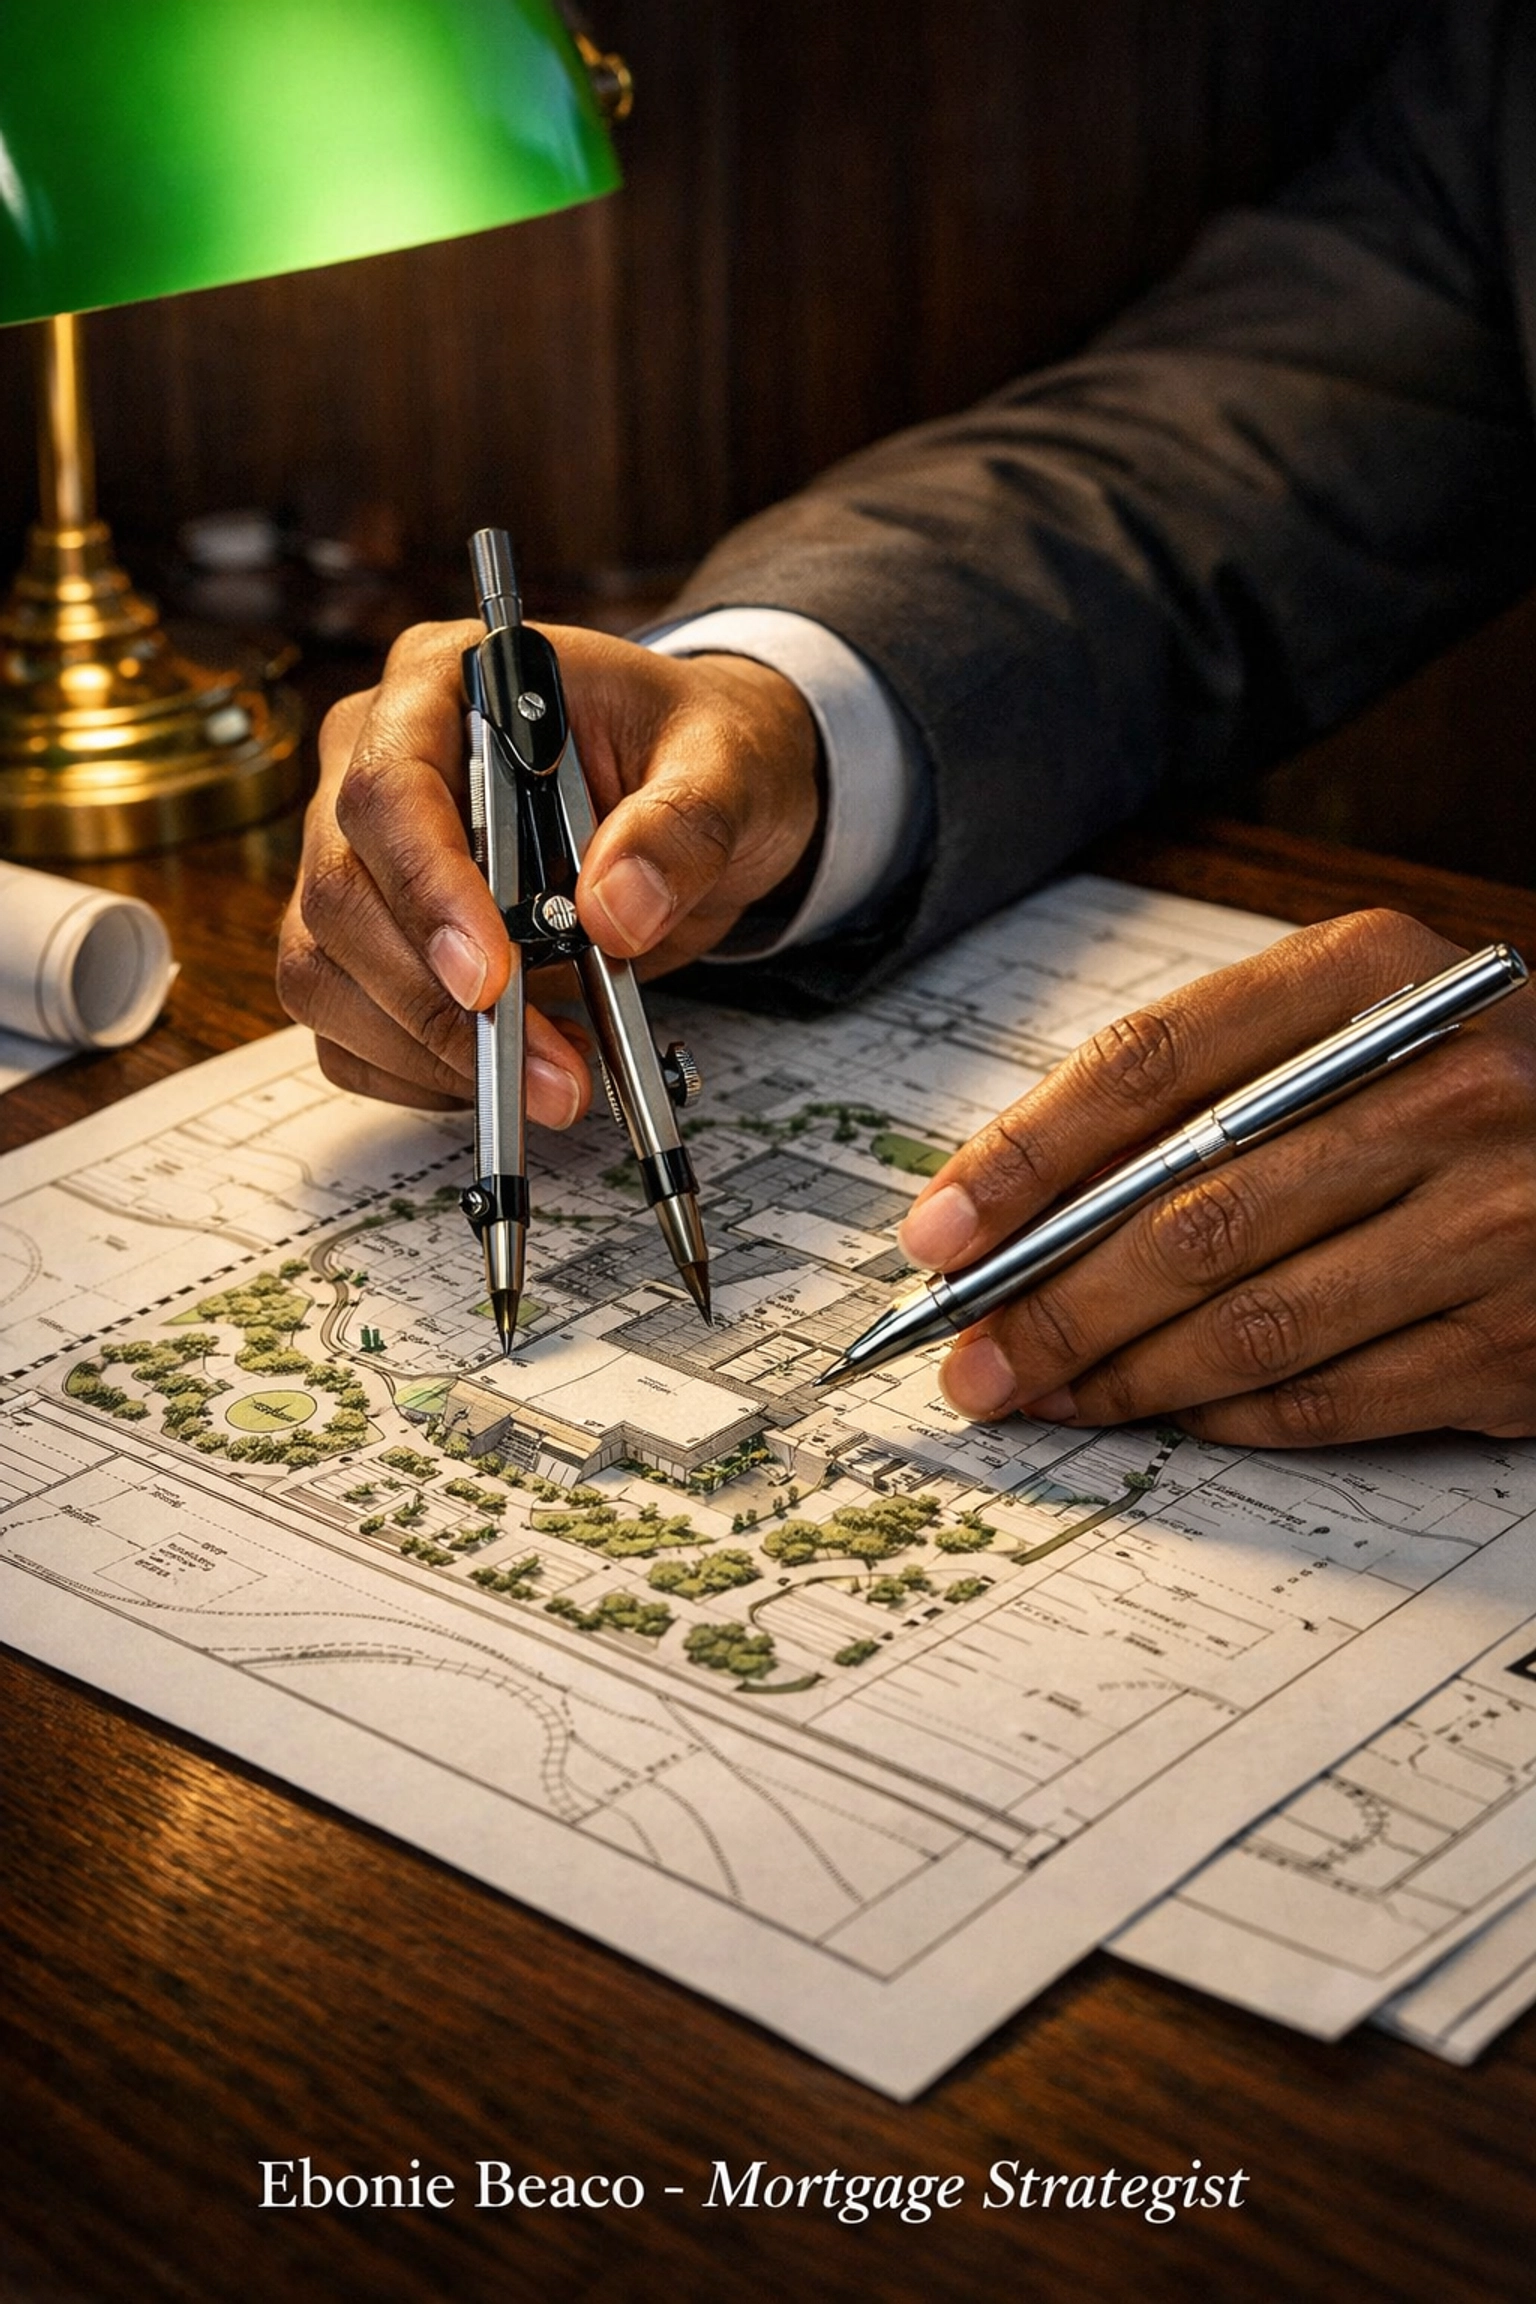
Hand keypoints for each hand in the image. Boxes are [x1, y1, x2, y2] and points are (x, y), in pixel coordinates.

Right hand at [277, 620, 819, 1116]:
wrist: (703, 800)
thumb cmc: (696, 754)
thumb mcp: (727, 767)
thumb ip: (683, 827)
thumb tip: (616, 910)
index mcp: (444, 686)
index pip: (389, 787)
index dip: (427, 889)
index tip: (490, 976)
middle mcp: (376, 765)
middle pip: (342, 893)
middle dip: (436, 1003)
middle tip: (547, 1072)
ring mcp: (363, 859)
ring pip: (325, 971)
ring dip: (428, 1051)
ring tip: (552, 1083)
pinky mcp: (372, 944)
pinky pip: (350, 1029)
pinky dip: (420, 1072)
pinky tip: (509, 1076)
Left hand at [895, 909, 1535, 1445]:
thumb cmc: (1448, 1088)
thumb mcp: (1341, 1030)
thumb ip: (1193, 1091)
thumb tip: (1006, 1207)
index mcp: (1377, 976)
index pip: (1156, 1063)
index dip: (1027, 1156)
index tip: (938, 1233)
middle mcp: (1448, 1085)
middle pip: (1191, 1214)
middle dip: (1051, 1302)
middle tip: (966, 1357)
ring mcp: (1499, 1218)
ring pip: (1248, 1324)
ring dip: (1115, 1375)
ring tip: (1034, 1394)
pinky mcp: (1520, 1341)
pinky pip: (1324, 1398)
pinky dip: (1219, 1416)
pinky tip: (1155, 1411)